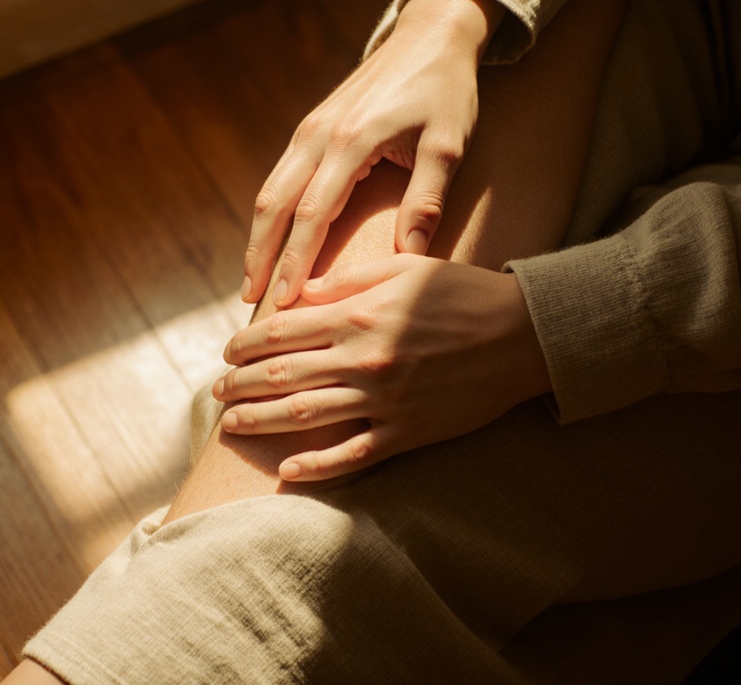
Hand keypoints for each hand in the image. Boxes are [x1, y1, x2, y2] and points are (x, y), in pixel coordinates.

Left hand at [214, 254, 551, 480]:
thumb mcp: (404, 269)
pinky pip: (353, 456)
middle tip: (217, 391)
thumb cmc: (462, 294)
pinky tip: (286, 471)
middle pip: (282, 375)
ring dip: (260, 422)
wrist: (522, 336)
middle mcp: (363, 360)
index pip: (282, 332)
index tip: (226, 353)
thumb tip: (301, 292)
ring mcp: (384, 400)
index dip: (246, 344)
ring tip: (231, 424)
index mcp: (358, 316)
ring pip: (305, 415)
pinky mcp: (407, 432)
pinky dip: (317, 466)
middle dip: (240, 384)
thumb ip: (348, 279)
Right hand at [241, 0, 503, 307]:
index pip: (313, 214)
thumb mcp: (448, 144)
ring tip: (251, 279)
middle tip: (249, 300)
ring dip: (258, 236)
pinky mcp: (311, 128)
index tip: (285, 299)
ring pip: (270, 190)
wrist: (429, 35)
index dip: (296, 260)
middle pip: (275, 204)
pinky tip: (270, 239)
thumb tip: (411, 257)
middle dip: (259, 255)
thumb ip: (427, 199)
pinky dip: (270, 213)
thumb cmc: (444, 90)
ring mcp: (310, 130)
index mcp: (351, 141)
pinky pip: (280, 176)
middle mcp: (319, 135)